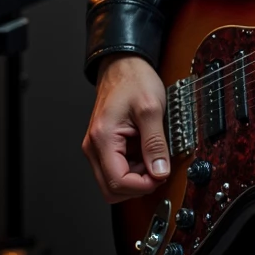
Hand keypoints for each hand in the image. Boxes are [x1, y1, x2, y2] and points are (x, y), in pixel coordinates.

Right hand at [82, 54, 170, 201]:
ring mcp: (97, 147)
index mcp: (102, 138)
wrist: (122, 64)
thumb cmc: (133, 80)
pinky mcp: (104, 146)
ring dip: (135, 178)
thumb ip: (156, 143)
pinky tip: (145, 152)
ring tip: (152, 157)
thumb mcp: (151, 109)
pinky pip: (116, 169)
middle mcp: (93, 146)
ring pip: (113, 182)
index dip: (142, 186)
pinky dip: (133, 168)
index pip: (117, 182)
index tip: (160, 176)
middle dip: (137, 186)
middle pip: (111, 189)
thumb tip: (159, 171)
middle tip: (157, 170)